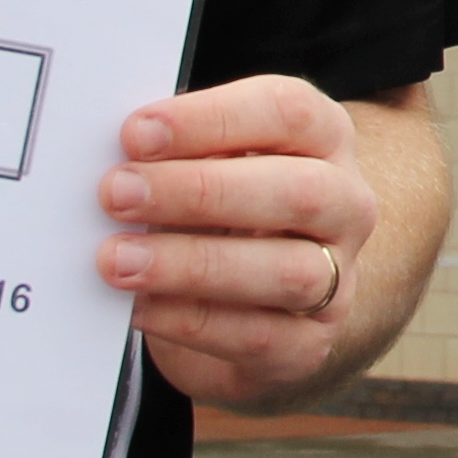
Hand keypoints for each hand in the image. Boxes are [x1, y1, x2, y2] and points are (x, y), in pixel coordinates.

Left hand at [99, 75, 379, 407]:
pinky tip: (139, 306)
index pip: (286, 112)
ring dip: (193, 264)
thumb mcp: (205, 163)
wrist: (251, 300)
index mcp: (323, 138)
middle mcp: (345, 205)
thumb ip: (173, 152)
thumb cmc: (216, 210)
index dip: (211, 119)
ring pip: (288, 271)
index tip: (135, 133)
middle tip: (116, 193)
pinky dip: (192, 322)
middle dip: (199, 191)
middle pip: (298, 191)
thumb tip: (112, 157)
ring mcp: (339, 279)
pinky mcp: (310, 345)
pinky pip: (260, 338)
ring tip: (117, 260)